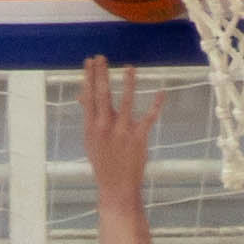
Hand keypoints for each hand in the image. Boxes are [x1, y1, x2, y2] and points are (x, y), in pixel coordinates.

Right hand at [79, 54, 161, 189]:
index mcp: (91, 126)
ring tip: (129, 68)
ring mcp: (122, 132)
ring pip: (126, 102)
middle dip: (101, 74)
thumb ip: (89, 116)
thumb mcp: (91, 139)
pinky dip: (156, 105)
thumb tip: (82, 96)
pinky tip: (161, 92)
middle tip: (101, 57)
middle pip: (102, 95)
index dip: (88, 77)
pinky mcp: (138, 138)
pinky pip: (148, 118)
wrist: (116, 186)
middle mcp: (104, 127)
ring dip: (128, 83)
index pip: (88, 97)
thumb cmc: (103, 161)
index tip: (89, 61)